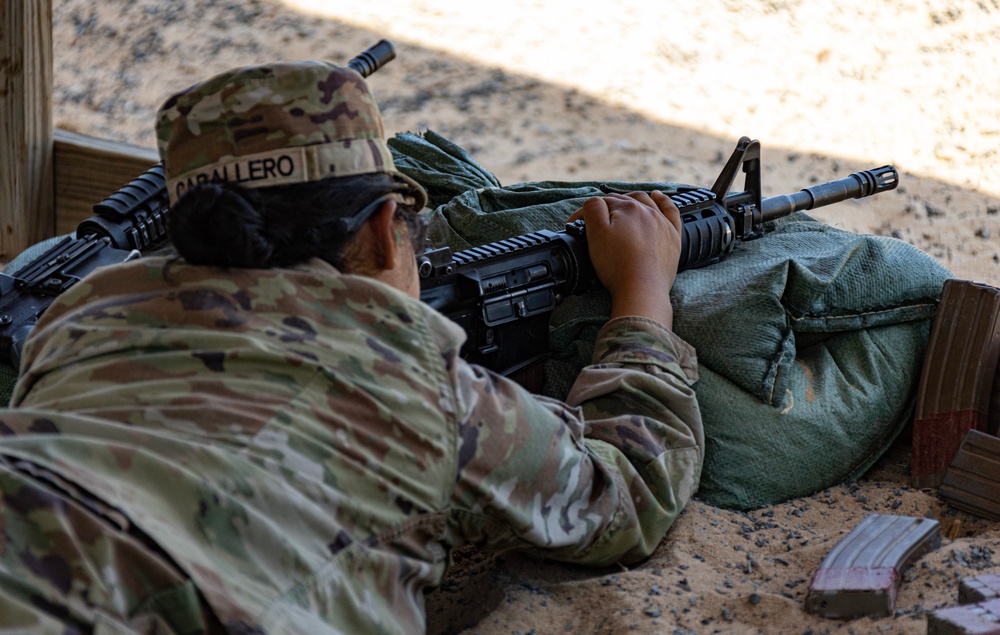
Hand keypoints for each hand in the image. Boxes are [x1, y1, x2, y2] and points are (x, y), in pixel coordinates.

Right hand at [567, 191, 680, 327]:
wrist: (642, 289)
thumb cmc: (617, 265)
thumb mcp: (596, 234)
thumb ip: (592, 209)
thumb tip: (594, 201)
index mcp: (626, 208)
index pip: (601, 203)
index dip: (585, 213)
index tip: (575, 226)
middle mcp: (646, 211)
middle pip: (622, 201)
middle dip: (606, 207)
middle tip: (594, 221)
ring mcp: (661, 223)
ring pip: (645, 201)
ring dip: (631, 199)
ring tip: (621, 204)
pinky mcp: (672, 236)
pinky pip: (670, 211)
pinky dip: (663, 200)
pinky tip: (657, 196)